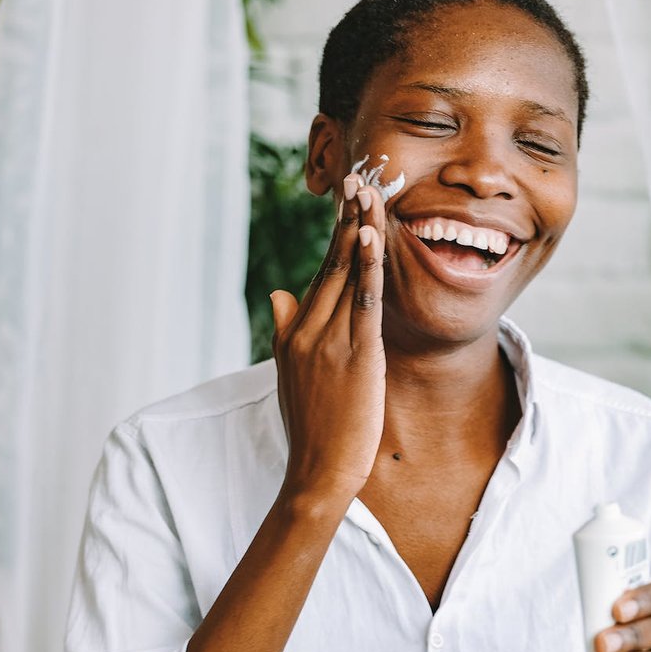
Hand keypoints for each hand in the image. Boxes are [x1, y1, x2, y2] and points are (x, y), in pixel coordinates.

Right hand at [268, 172, 387, 503]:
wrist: (317, 472)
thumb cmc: (312, 429)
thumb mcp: (292, 374)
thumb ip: (287, 331)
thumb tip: (278, 295)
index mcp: (296, 332)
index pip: (321, 274)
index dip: (336, 238)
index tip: (347, 203)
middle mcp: (308, 330)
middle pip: (332, 265)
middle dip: (346, 221)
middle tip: (359, 179)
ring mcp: (329, 341)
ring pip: (346, 276)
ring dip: (357, 232)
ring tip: (367, 193)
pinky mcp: (355, 356)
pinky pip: (363, 302)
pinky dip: (367, 268)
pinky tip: (371, 239)